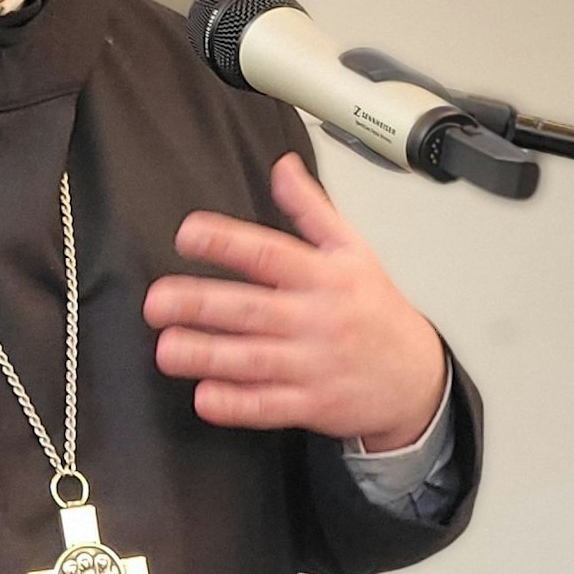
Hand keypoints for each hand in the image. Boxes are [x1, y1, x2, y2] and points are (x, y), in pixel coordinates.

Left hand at [145, 153, 445, 448]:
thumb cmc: (376, 310)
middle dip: (200, 305)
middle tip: (157, 301)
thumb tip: (282, 167)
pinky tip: (204, 397)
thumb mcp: (353, 250)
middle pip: (251, 309)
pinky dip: (236, 405)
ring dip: (207, 355)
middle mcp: (315, 319)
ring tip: (166, 349)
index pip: (269, 253)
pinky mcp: (311, 405)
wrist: (416, 377)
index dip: (227, 242)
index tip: (187, 235)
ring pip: (253, 360)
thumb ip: (311, 209)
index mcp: (322, 276)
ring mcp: (313, 365)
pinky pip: (268, 407)